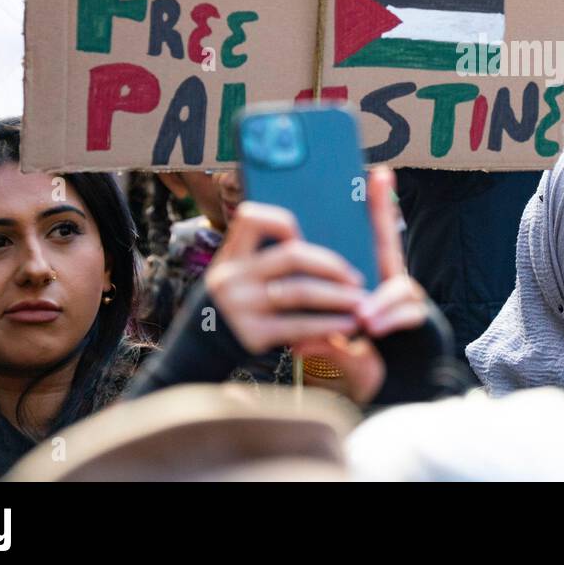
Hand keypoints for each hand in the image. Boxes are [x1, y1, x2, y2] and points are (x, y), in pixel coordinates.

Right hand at [204, 202, 365, 355]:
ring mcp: (240, 305)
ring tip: (360, 302)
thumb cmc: (241, 301)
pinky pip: (299, 326)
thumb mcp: (240, 273)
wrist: (202, 346)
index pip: (251, 219)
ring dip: (338, 297)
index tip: (304, 234)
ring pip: (300, 292)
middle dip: (331, 265)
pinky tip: (348, 326)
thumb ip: (266, 257)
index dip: (282, 222)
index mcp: (232, 254)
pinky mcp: (252, 334)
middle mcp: (232, 275)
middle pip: (292, 256)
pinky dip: (328, 325)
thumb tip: (321, 245)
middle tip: (356, 278)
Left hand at [294, 167, 429, 404]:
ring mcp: (406, 301)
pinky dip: (389, 321)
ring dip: (381, 303)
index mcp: (366, 290)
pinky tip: (375, 331)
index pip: (364, 249)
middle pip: (387, 243)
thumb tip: (299, 344)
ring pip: (401, 287)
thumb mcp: (339, 356)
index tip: (372, 174)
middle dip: (383, 208)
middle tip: (379, 175)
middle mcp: (389, 288)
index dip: (370, 213)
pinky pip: (408, 312)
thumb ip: (322, 346)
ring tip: (364, 323)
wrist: (404, 394)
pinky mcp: (421, 319)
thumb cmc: (372, 370)